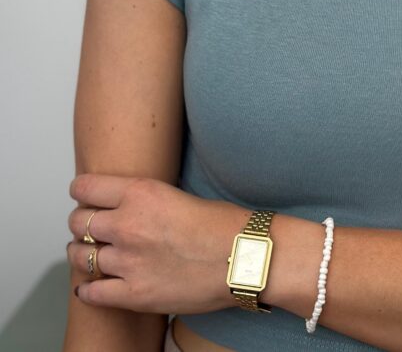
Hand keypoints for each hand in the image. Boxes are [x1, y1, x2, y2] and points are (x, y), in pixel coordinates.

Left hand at [67, 174, 250, 313]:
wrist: (244, 257)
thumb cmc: (221, 225)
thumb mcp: (175, 194)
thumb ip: (142, 200)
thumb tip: (121, 206)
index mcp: (140, 193)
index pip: (85, 188)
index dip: (82, 192)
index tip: (84, 197)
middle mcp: (128, 224)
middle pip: (77, 222)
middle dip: (81, 224)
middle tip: (90, 228)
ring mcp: (129, 261)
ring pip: (79, 257)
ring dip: (81, 255)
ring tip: (90, 255)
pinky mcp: (134, 294)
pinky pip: (92, 292)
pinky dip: (87, 290)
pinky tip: (91, 286)